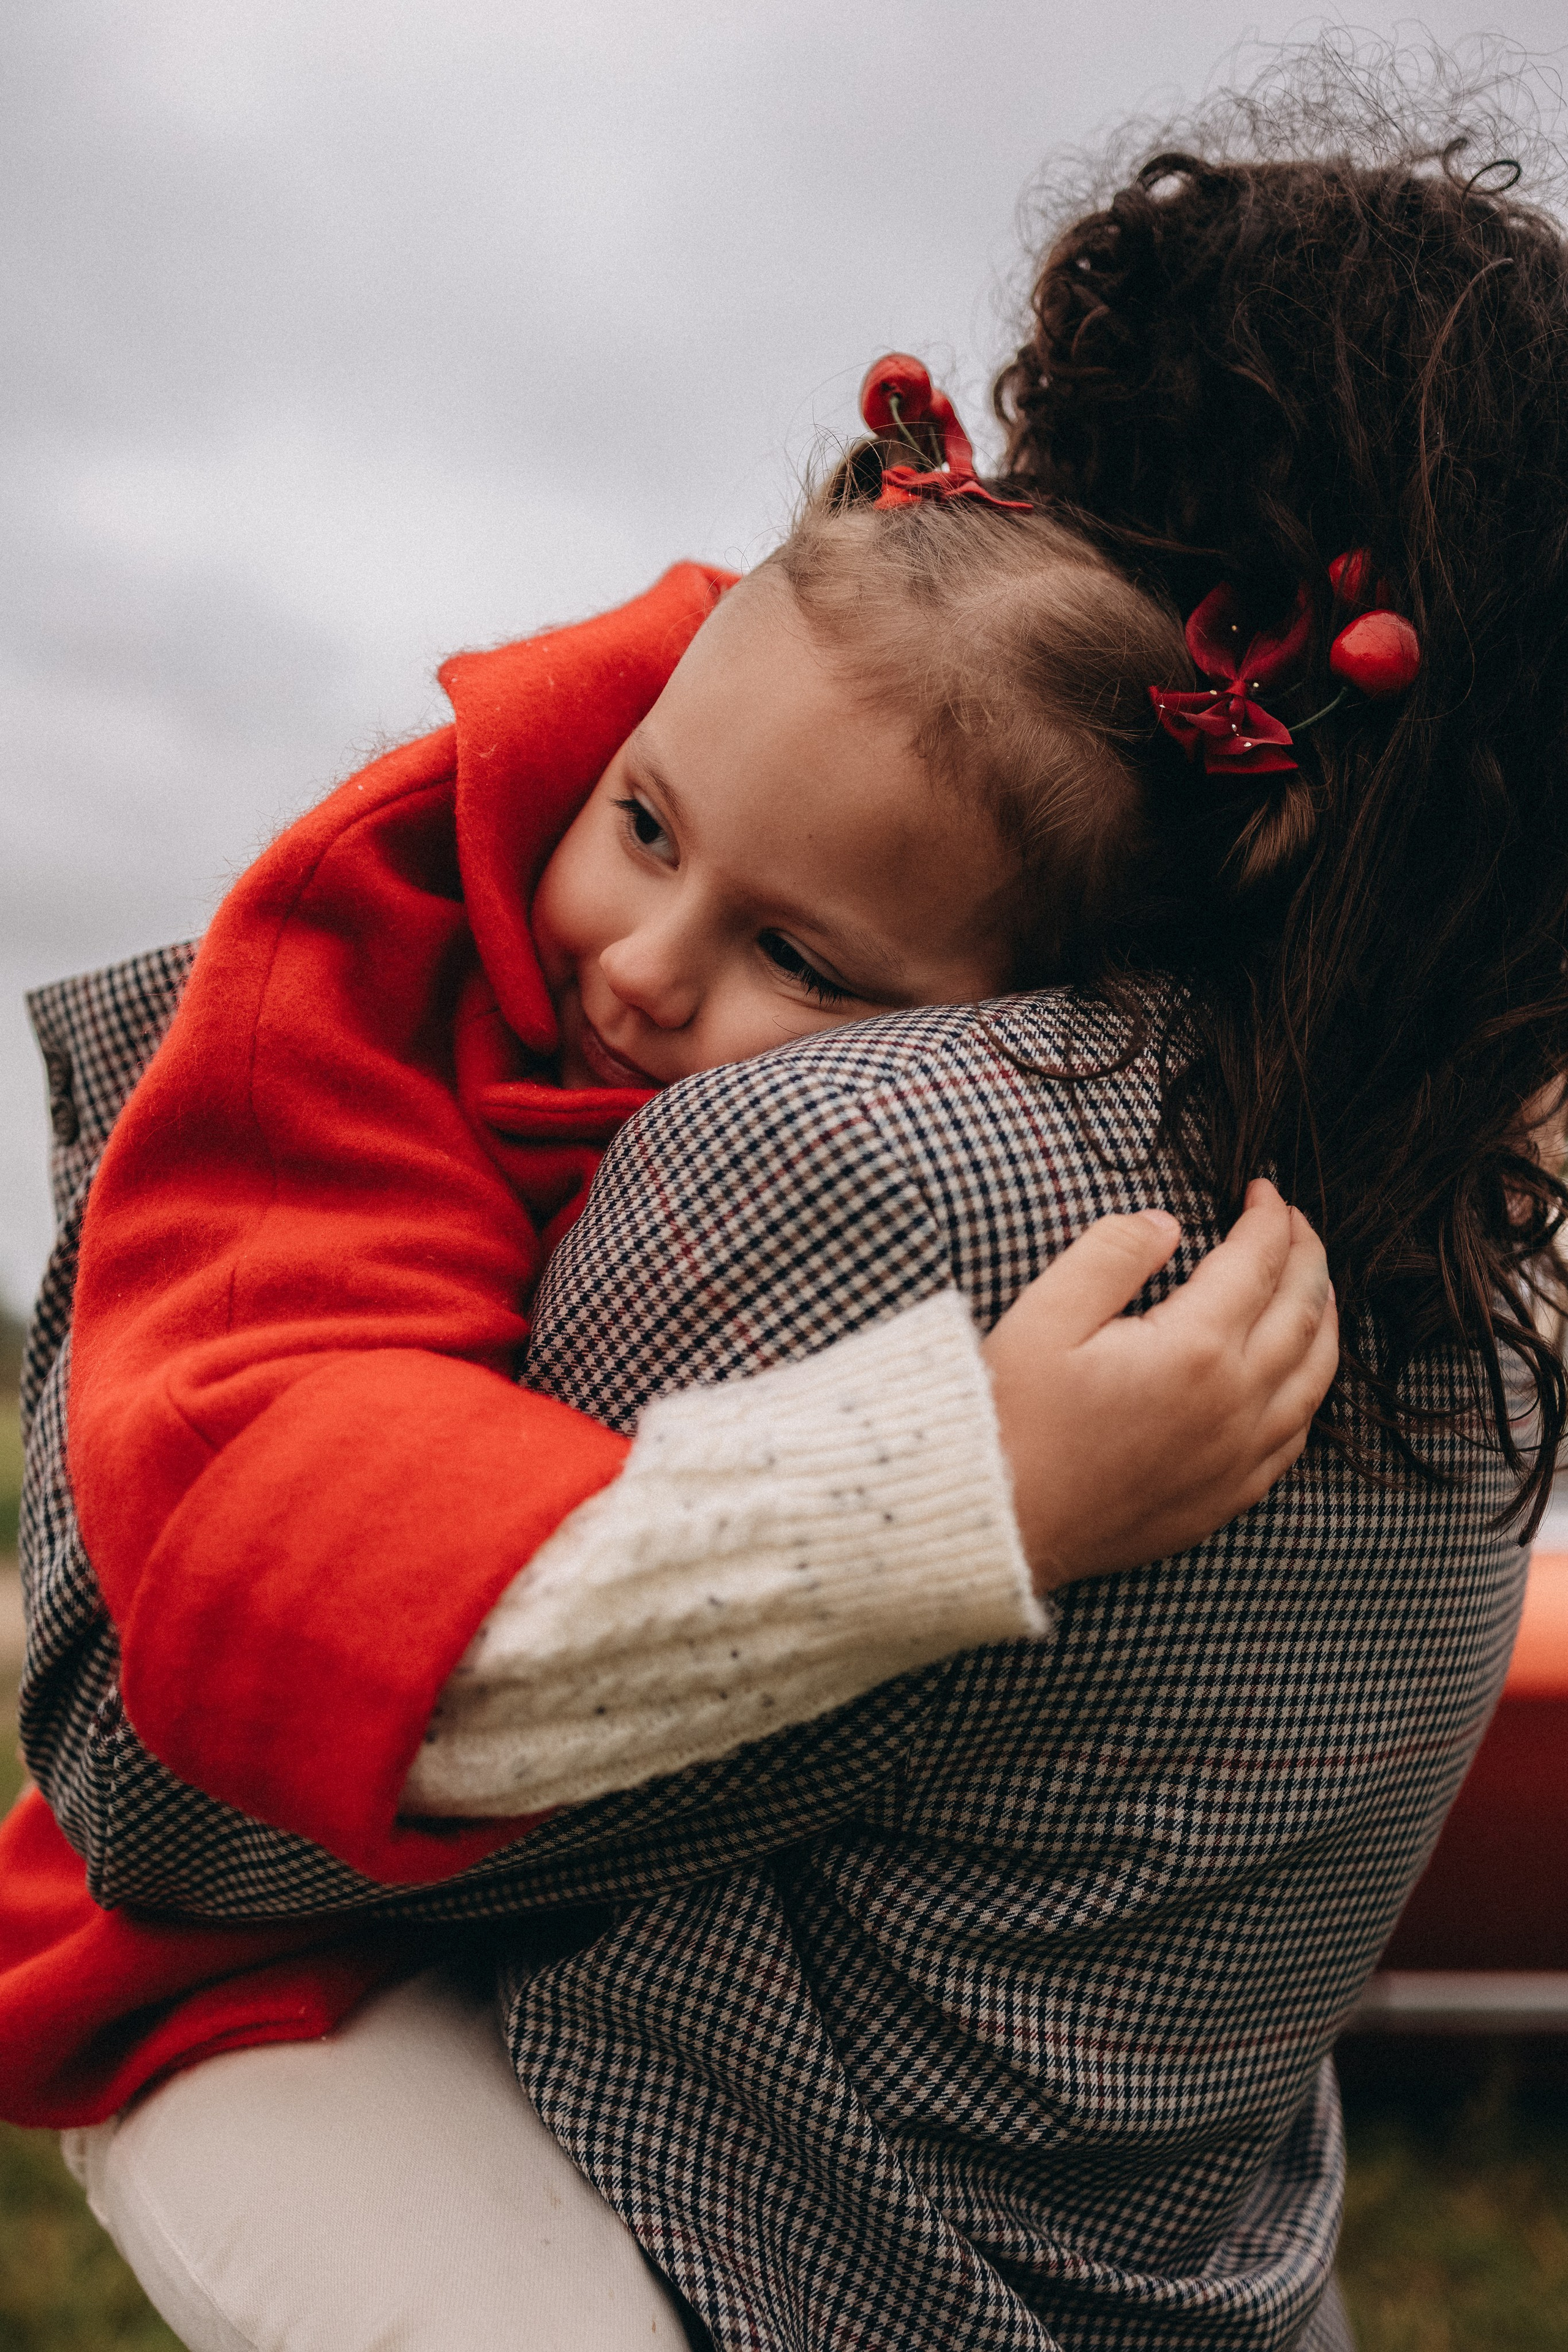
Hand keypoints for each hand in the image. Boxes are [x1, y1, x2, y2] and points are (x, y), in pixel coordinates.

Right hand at [981, 1178, 1337, 1594]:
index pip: (1257, 1262)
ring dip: (1323, 1318)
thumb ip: (1112, 1254)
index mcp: (1193, 1349)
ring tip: (1313, 1284)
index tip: (1262, 1188)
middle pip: (1302, 1312)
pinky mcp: (1228, 1496)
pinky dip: (1310, 1388)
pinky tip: (1297, 1372)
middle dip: (1306, 1255)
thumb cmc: (1011, 1416)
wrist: (995, 1519)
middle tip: (1293, 1222)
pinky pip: (1296, 1434)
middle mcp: (1234, 1404)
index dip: (1268, 1217)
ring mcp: (1238, 1456)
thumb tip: (1165, 1223)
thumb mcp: (1045, 1315)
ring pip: (1316, 1376)